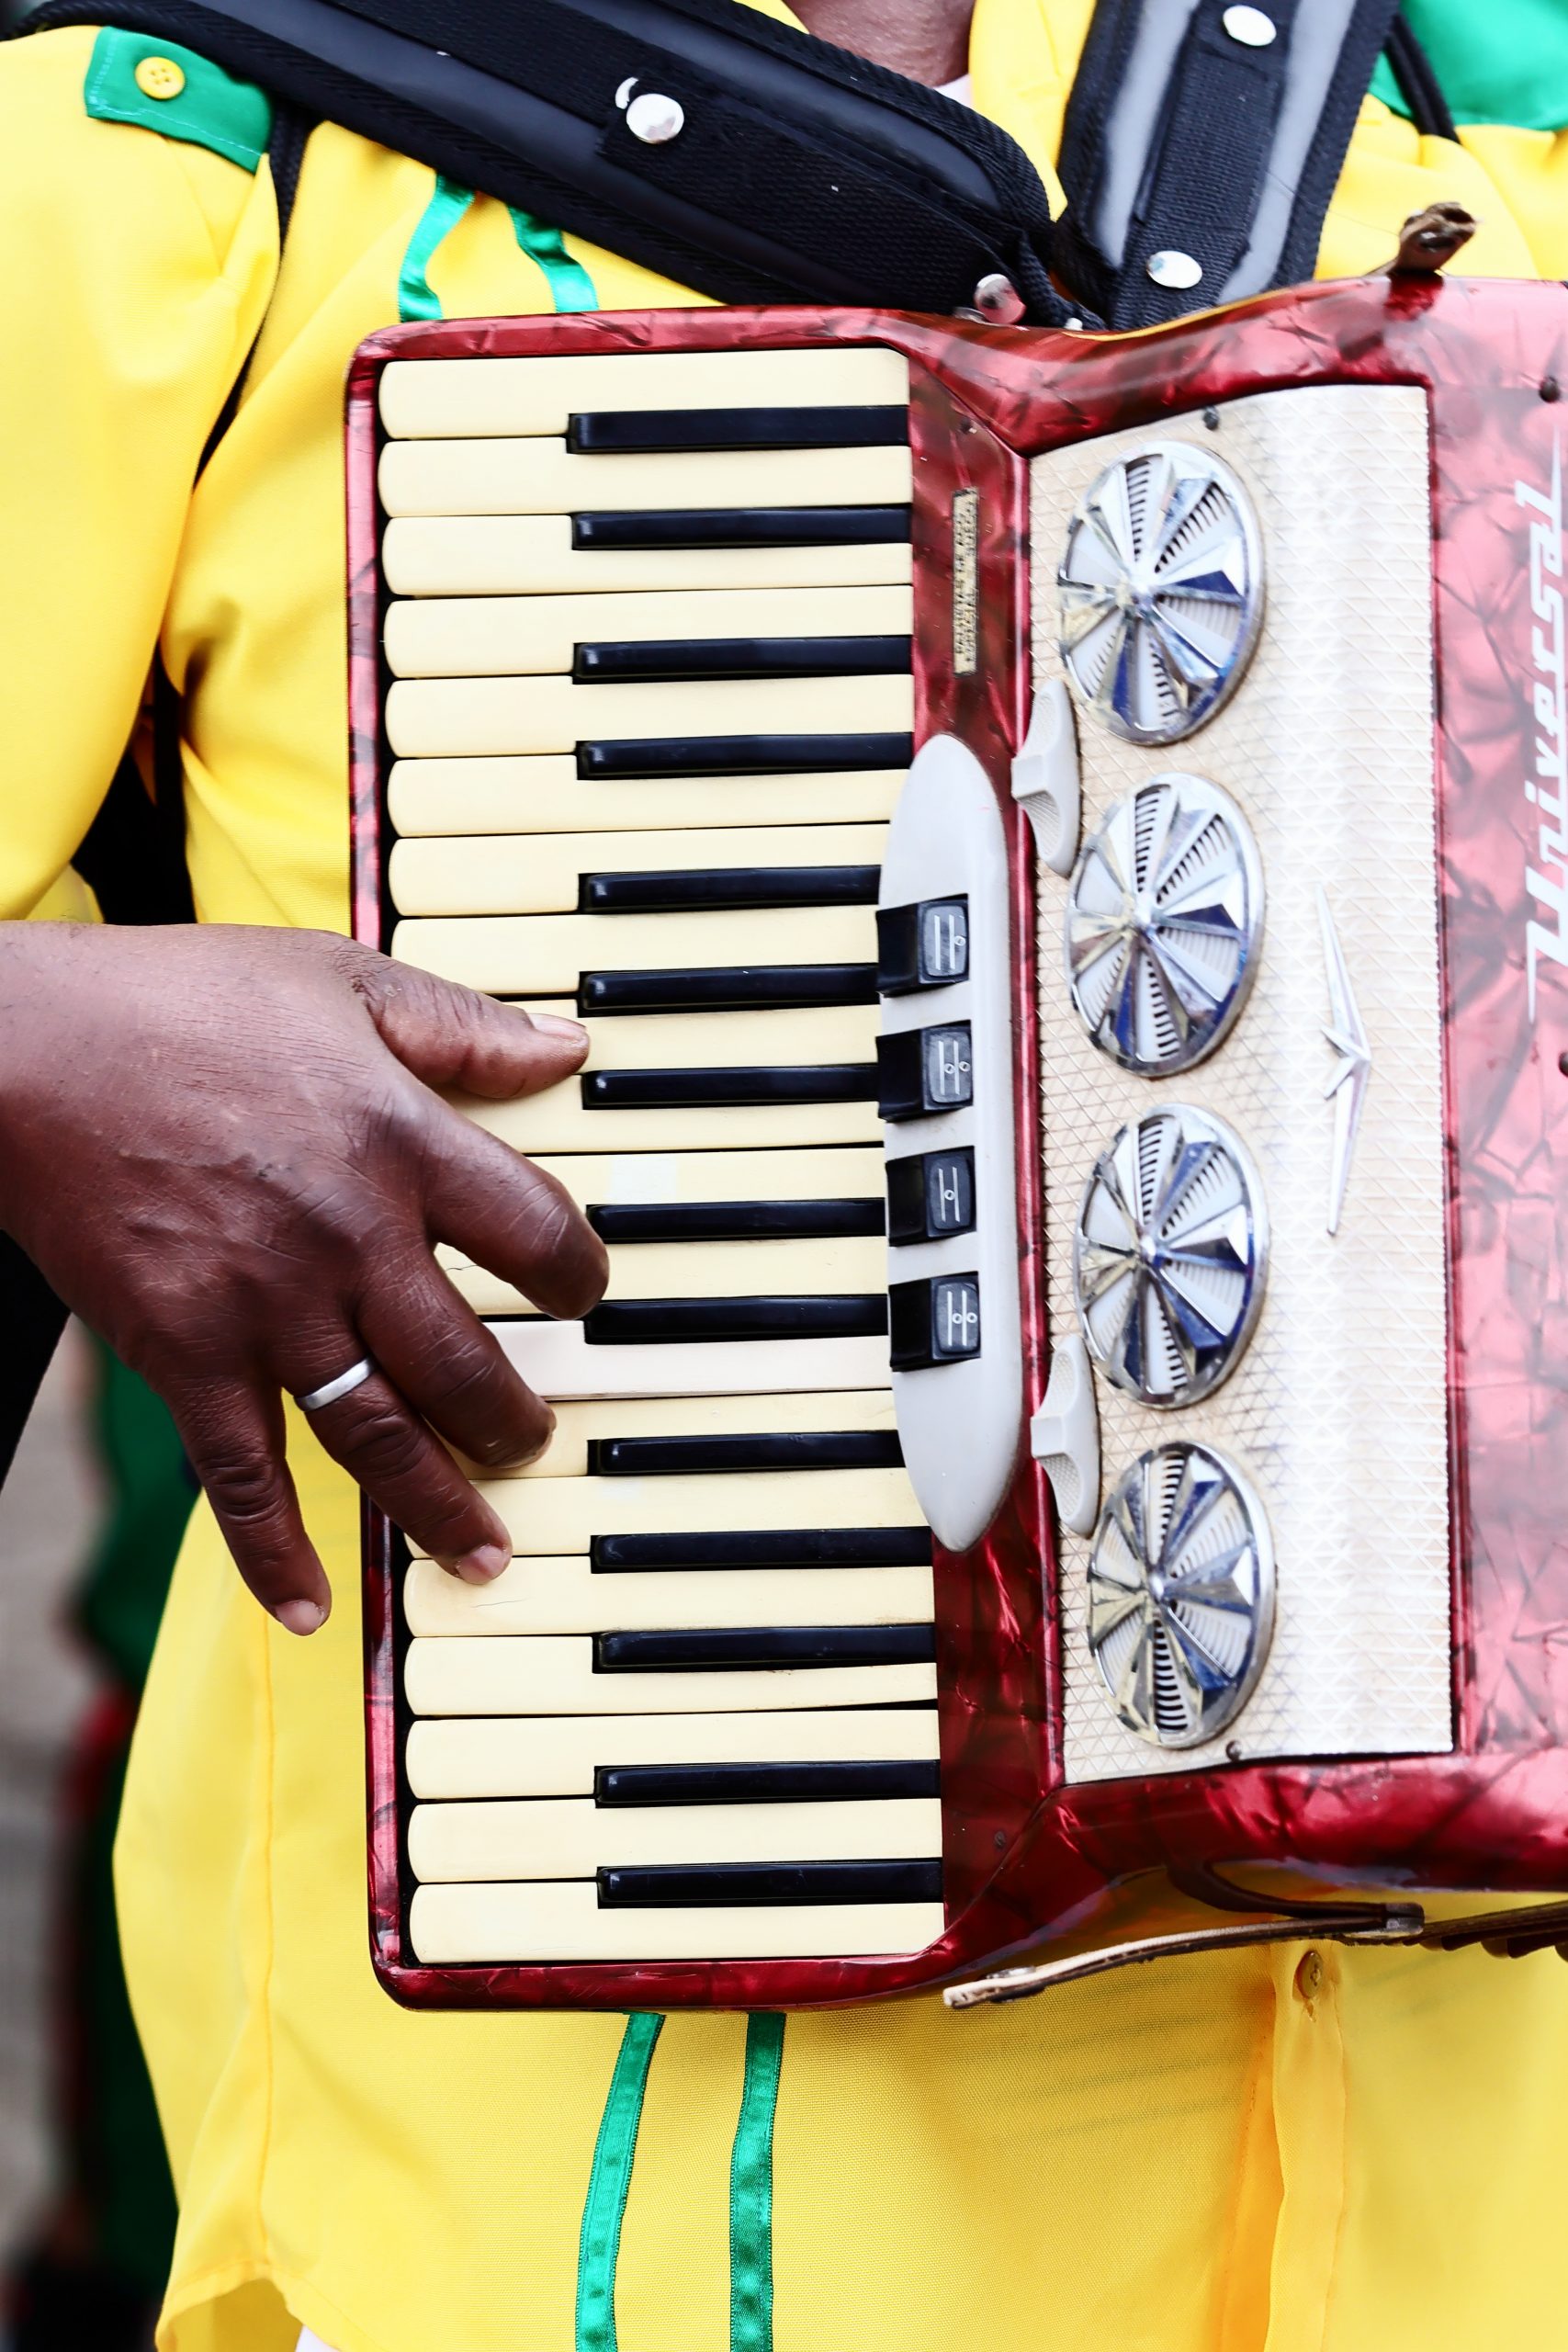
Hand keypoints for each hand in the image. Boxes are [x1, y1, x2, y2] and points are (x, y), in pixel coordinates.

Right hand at [0, 922, 606, 1631]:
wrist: (23, 1052)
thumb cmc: (177, 1001)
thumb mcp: (339, 978)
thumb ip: (458, 1026)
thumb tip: (563, 1049)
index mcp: (400, 1139)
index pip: (537, 1235)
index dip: (580, 1277)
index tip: (584, 1297)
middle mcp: (349, 1236)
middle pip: (469, 1361)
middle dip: (516, 1419)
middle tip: (534, 1442)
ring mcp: (266, 1306)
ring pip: (381, 1434)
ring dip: (439, 1503)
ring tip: (483, 1554)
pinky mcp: (185, 1353)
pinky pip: (244, 1477)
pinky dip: (276, 1553)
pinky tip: (314, 1608)